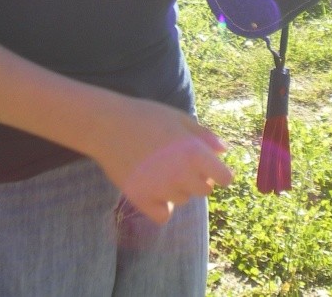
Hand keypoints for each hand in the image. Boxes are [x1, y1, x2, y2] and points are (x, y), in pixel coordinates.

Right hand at [91, 92, 232, 224]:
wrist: (107, 125)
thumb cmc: (146, 116)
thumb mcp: (179, 118)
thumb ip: (204, 135)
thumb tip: (224, 151)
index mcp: (193, 152)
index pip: (224, 177)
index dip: (221, 173)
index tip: (213, 169)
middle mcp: (181, 174)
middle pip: (205, 190)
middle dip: (200, 179)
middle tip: (182, 164)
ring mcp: (161, 189)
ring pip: (183, 200)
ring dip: (179, 188)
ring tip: (162, 169)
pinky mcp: (142, 200)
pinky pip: (163, 215)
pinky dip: (163, 207)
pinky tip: (156, 190)